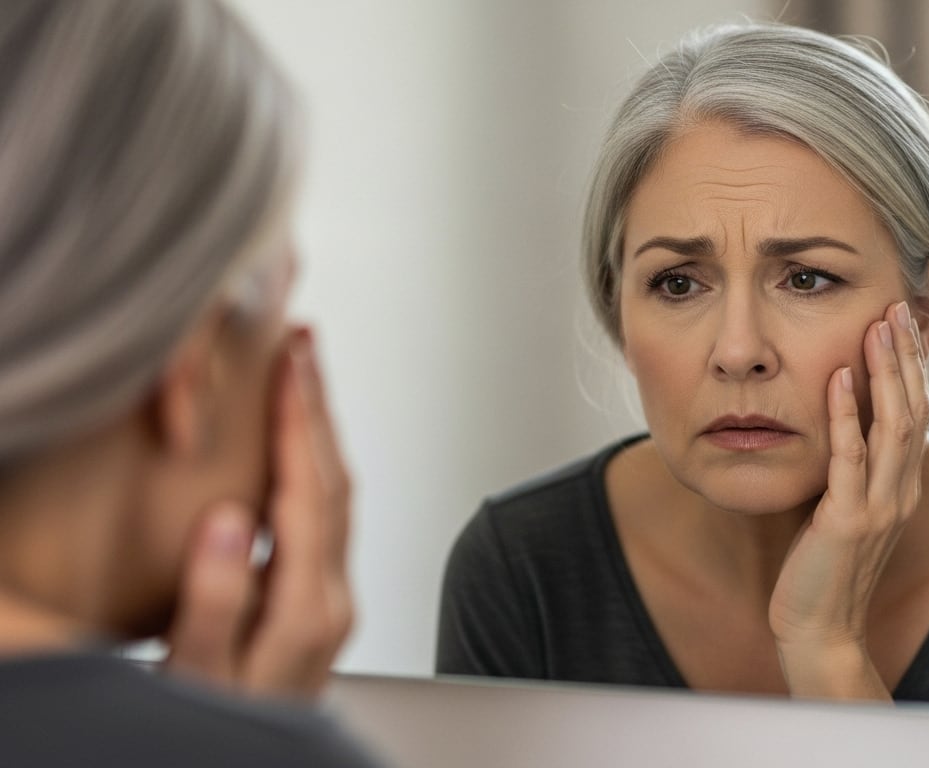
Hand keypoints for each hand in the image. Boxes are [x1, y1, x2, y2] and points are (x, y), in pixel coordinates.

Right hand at [164, 328, 354, 699]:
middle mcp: (331, 599)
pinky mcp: (318, 606)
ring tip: (300, 380)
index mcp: (307, 606)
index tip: (293, 361)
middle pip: (336, 481)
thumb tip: (232, 518)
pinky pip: (325, 517)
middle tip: (303, 346)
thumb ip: (217, 599)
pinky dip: (314, 469)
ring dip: (321, 432)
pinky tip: (296, 452)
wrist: (252, 767)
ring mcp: (330, 602)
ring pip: (336, 496)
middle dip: (319, 408)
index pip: (312, 489)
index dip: (302, 418)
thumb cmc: (220, 731)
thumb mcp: (200, 674)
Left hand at [768, 301, 928, 698]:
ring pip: (892, 426)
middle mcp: (900, 493)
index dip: (909, 368)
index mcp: (901, 489)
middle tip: (894, 307)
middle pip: (912, 410)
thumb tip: (834, 426)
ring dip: (884, 372)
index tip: (897, 324)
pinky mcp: (849, 522)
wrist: (821, 631)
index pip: (913, 415)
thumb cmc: (822, 572)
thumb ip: (848, 472)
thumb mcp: (843, 511)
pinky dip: (846, 415)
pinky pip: (850, 458)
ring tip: (876, 327)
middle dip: (904, 357)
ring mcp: (879, 508)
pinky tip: (839, 379)